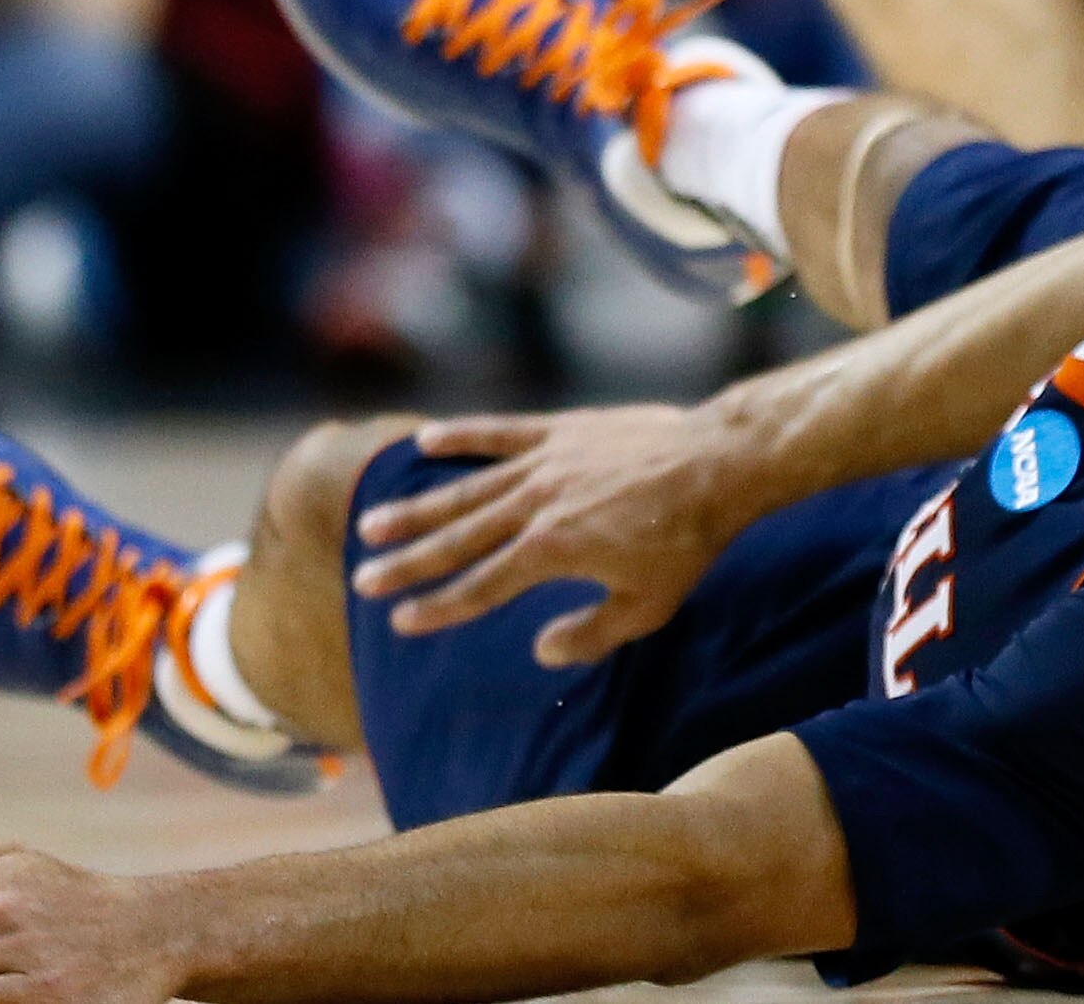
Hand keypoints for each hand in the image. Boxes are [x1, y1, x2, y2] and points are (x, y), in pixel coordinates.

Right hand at [350, 401, 765, 660]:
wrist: (719, 462)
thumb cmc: (689, 541)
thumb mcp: (647, 606)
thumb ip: (591, 634)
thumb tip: (541, 652)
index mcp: (550, 552)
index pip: (480, 587)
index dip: (438, 607)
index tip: (401, 621)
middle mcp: (536, 506)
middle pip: (458, 540)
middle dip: (408, 564)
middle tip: (364, 579)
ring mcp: (546, 463)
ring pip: (467, 489)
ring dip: (418, 508)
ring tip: (372, 523)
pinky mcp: (563, 430)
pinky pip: (502, 432)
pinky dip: (463, 436)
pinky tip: (426, 440)